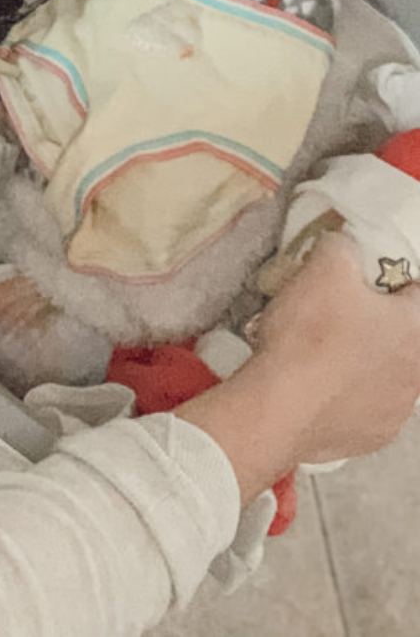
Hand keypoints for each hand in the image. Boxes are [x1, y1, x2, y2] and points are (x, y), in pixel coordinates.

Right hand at [175, 233, 419, 501]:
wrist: (278, 407)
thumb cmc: (310, 334)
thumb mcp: (325, 266)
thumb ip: (342, 245)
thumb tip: (343, 246)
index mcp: (417, 331)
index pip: (416, 291)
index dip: (385, 278)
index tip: (355, 278)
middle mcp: (417, 376)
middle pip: (399, 334)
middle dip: (371, 320)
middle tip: (332, 310)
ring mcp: (395, 413)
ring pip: (381, 372)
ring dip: (358, 358)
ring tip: (317, 349)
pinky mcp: (370, 438)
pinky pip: (360, 405)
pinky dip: (342, 392)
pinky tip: (314, 383)